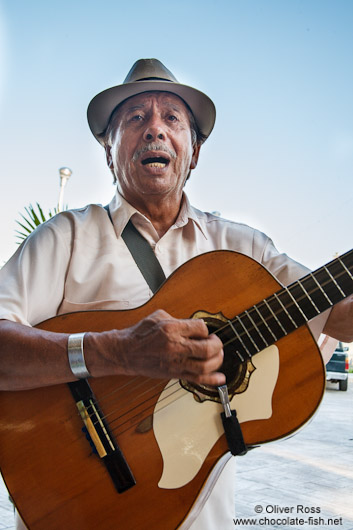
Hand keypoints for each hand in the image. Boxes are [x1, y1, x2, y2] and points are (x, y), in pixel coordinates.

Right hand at [93, 310, 224, 385]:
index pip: (200, 327)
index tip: (202, 331)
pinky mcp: (174, 374)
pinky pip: (197, 379)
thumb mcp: (158, 317)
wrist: (125, 352)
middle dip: (217, 345)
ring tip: (217, 355)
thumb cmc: (140, 334)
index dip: (205, 329)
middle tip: (215, 342)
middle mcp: (174, 347)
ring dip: (217, 360)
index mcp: (170, 329)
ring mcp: (175, 363)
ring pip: (205, 366)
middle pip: (207, 349)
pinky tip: (220, 377)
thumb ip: (179, 320)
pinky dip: (212, 380)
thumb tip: (195, 326)